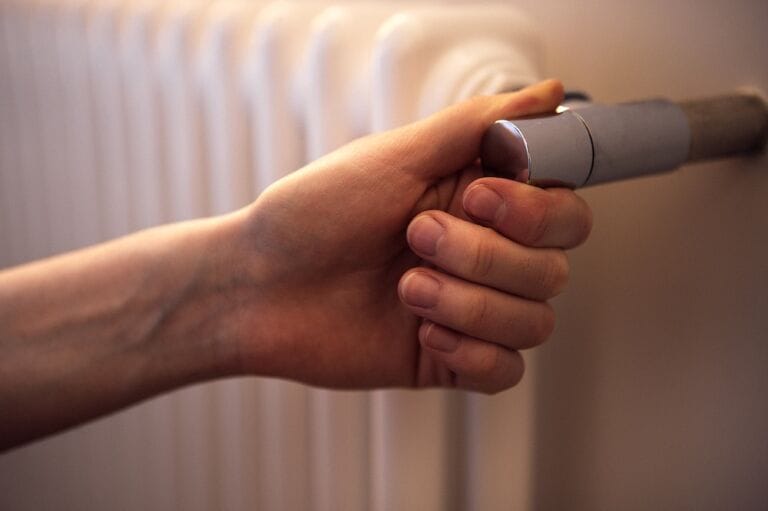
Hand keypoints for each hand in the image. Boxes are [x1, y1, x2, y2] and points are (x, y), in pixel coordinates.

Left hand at [228, 79, 591, 392]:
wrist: (259, 286)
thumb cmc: (314, 214)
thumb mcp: (395, 156)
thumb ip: (478, 126)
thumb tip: (549, 92)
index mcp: (479, 202)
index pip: (564, 211)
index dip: (535, 211)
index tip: (475, 198)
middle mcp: (484, 255)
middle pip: (553, 269)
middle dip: (483, 256)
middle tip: (416, 236)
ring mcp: (470, 309)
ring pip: (535, 322)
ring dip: (469, 304)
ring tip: (406, 288)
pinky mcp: (452, 358)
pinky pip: (506, 370)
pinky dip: (471, 352)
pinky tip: (421, 333)